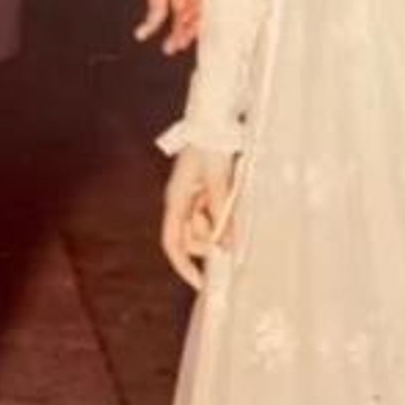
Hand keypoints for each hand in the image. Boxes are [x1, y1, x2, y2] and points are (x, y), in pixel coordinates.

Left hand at [104, 0, 200, 53]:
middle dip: (189, 26)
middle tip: (181, 44)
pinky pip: (156, 6)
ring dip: (175, 30)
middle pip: (192, 3)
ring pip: (177, 10)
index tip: (194, 25)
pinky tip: (143, 33)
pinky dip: (151, 21)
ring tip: (170, 48)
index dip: (200, 8)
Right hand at [161, 146, 236, 289]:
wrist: (213, 120)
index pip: (173, 243)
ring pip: (208, 227)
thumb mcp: (217, 180)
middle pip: (193, 239)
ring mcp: (193, 199)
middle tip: (226, 211)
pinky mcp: (206, 193)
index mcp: (175, 201)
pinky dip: (226, 212)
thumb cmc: (211, 147)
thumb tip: (225, 244)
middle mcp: (181, 204)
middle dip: (211, 235)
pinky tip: (231, 192)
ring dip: (221, 220)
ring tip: (228, 191)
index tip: (201, 284)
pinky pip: (216, 214)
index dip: (184, 267)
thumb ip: (221, 211)